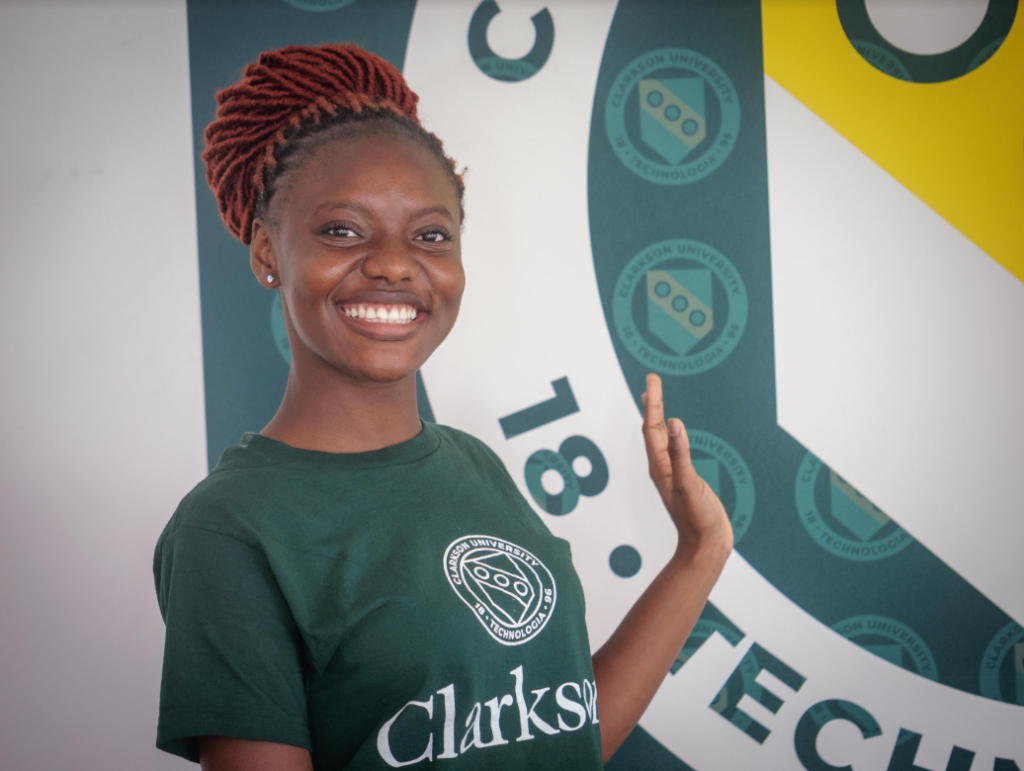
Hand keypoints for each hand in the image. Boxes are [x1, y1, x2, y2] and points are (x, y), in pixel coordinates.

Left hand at [641, 373, 732, 557]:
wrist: (706, 547)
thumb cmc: (697, 519)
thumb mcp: (689, 484)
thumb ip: (680, 455)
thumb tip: (673, 424)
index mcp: (660, 466)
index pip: (651, 426)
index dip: (652, 401)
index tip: (652, 379)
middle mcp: (663, 468)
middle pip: (652, 429)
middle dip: (652, 404)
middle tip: (653, 381)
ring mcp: (673, 474)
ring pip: (661, 439)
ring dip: (658, 418)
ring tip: (656, 401)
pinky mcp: (685, 481)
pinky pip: (676, 450)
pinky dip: (674, 436)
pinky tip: (677, 434)